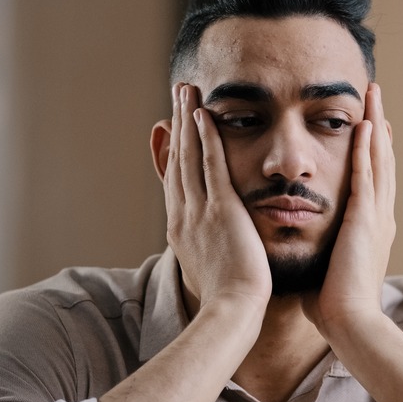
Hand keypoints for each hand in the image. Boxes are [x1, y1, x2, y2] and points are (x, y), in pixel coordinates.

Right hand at [161, 83, 272, 308]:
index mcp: (180, 230)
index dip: (171, 151)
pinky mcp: (220, 208)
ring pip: (189, 156)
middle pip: (176, 161)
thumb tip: (209, 249)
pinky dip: (206, 137)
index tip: (171, 128)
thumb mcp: (208, 273)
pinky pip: (211, 164)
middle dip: (176, 126)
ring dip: (186, 120)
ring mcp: (198, 210)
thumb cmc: (228, 301)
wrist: (232, 312)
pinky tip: (204, 113)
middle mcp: (182, 215)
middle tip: (175, 95)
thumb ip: (208, 253)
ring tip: (186, 89)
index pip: (174, 182)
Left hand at [303, 83, 395, 331]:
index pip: (372, 179)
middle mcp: (379, 216)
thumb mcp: (328, 267)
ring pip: (379, 160)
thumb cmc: (334, 304)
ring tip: (375, 96)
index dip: (373, 150)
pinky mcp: (367, 221)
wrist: (349, 324)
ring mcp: (376, 217)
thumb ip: (320, 250)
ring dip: (376, 125)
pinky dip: (368, 150)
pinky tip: (367, 125)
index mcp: (370, 228)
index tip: (369, 126)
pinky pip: (368, 176)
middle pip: (381, 161)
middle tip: (377, 98)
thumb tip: (299, 245)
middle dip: (378, 127)